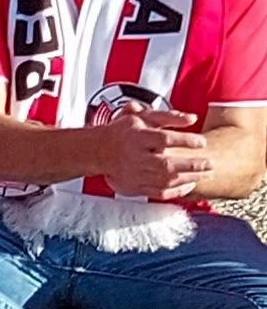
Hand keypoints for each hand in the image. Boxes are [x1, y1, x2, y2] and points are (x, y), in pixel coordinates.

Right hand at [96, 107, 213, 201]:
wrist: (97, 151)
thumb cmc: (121, 132)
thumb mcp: (140, 117)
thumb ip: (167, 116)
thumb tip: (191, 118)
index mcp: (136, 137)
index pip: (164, 138)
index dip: (186, 140)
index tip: (202, 142)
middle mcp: (135, 156)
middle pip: (167, 164)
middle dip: (192, 165)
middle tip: (209, 163)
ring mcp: (135, 174)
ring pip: (166, 180)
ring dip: (189, 178)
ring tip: (204, 174)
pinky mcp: (135, 187)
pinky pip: (160, 192)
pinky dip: (177, 191)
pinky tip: (188, 184)